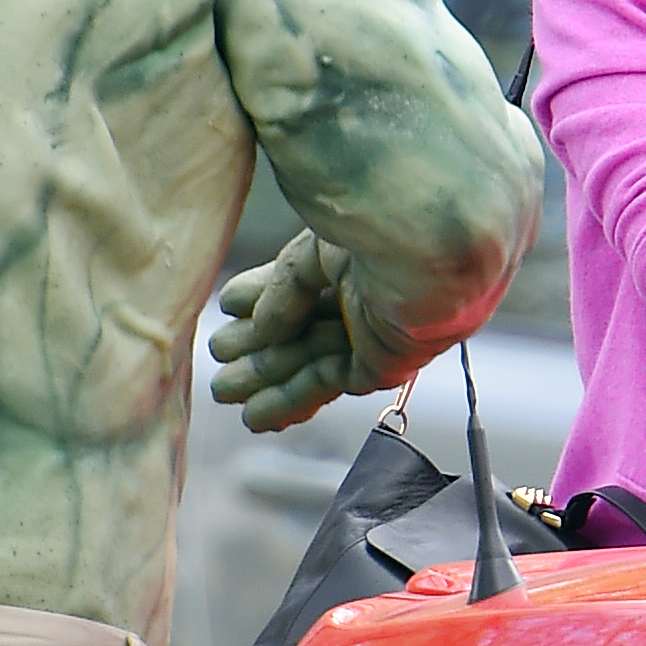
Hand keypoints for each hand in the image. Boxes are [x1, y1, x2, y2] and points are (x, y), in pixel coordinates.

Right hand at [208, 230, 405, 431]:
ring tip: (224, 394)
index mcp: (353, 254)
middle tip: (217, 366)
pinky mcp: (384, 363)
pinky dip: (291, 401)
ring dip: (268, 381)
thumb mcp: (313, 251)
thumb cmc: (377, 230)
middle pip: (302, 330)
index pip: (300, 283)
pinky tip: (254, 415)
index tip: (224, 312)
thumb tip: (255, 328)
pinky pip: (329, 386)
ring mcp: (374, 331)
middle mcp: (364, 294)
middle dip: (258, 349)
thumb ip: (282, 290)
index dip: (260, 300)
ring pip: (310, 362)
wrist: (427, 247)